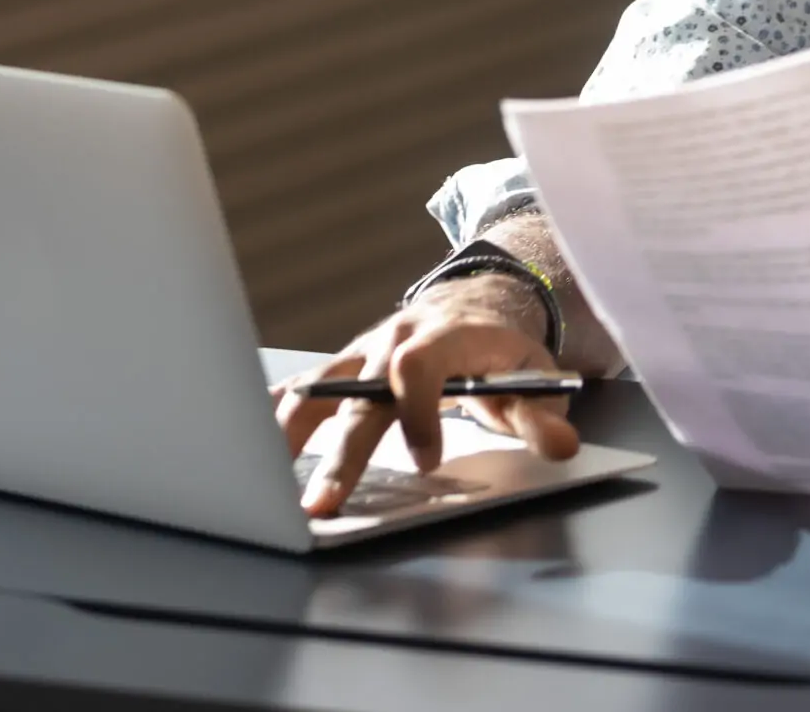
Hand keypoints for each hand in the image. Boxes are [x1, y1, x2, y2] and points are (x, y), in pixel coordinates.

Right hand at [273, 275, 579, 517]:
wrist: (476, 305)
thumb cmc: (503, 354)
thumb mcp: (535, 381)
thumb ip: (543, 418)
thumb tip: (562, 449)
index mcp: (446, 338)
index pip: (419, 367)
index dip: (418, 412)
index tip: (428, 461)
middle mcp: (395, 340)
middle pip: (361, 394)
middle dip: (343, 451)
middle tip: (323, 503)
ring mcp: (364, 353)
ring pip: (320, 389)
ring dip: (291, 435)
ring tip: (263, 480)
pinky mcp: (345, 367)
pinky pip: (304, 387)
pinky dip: (277, 412)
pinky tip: (247, 442)